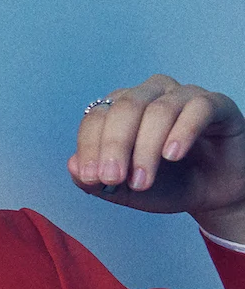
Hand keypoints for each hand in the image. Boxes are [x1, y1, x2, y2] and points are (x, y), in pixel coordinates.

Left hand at [69, 76, 244, 241]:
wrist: (213, 194)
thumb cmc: (168, 184)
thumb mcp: (125, 190)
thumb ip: (96, 181)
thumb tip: (72, 166)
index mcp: (122, 109)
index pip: (97, 117)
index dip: (90, 146)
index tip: (92, 178)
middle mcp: (150, 94)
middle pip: (124, 108)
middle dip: (114, 145)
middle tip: (113, 179)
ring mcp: (183, 95)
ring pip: (157, 110)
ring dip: (145, 148)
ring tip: (143, 181)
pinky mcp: (215, 104)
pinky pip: (197, 108)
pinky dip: (181, 132)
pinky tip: (172, 156)